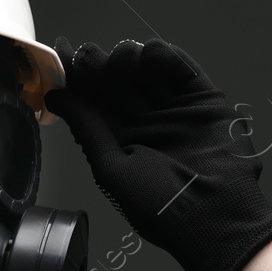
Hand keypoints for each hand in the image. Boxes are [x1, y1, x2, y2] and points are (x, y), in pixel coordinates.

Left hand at [44, 36, 271, 270]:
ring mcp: (172, 108)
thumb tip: (57, 98)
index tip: (59, 54)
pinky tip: (147, 58)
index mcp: (120, 142)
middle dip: (96, 63)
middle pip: (114, 80)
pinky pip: (179, 65)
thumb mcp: (112, 167)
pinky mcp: (202, 98)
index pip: (91, 102)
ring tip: (120, 66)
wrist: (214, 216)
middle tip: (85, 57)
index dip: (74, 78)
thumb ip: (88, 127)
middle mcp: (144, 123)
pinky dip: (160, 54)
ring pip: (143, 67)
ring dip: (126, 56)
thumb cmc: (162, 206)